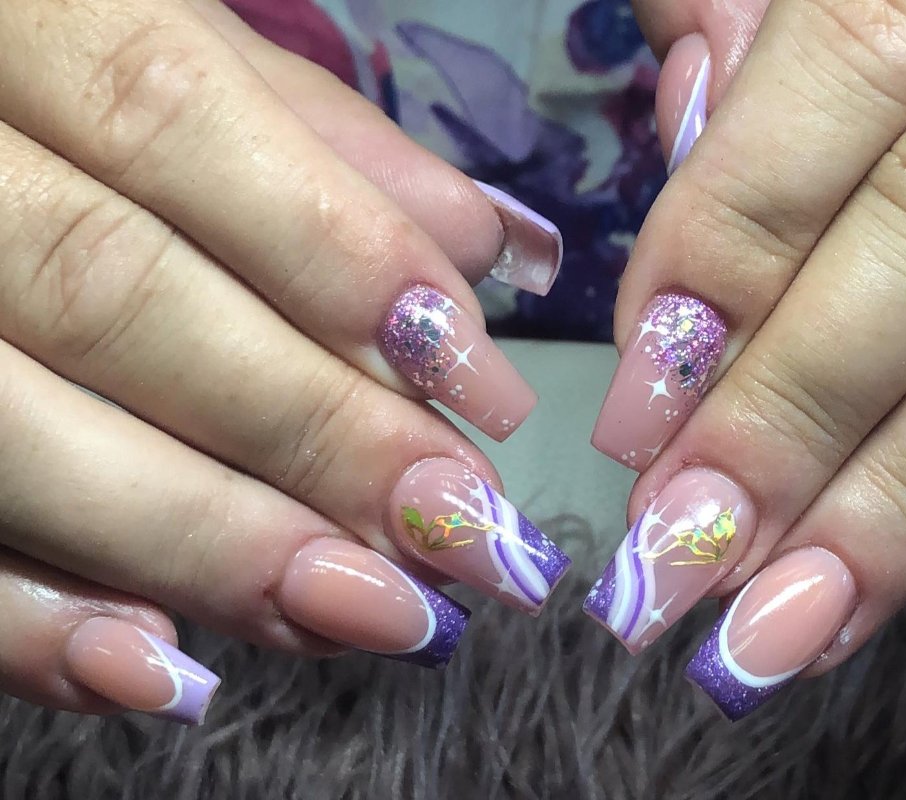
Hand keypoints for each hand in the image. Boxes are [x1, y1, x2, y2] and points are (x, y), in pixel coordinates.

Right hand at [0, 0, 567, 722]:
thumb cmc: (44, 68)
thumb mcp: (167, 49)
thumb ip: (315, 140)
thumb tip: (485, 248)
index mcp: (12, 19)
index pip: (168, 120)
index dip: (335, 254)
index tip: (478, 380)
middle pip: (109, 294)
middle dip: (305, 427)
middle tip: (458, 526)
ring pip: (12, 428)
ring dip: (204, 541)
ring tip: (369, 609)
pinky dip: (31, 616)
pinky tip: (163, 664)